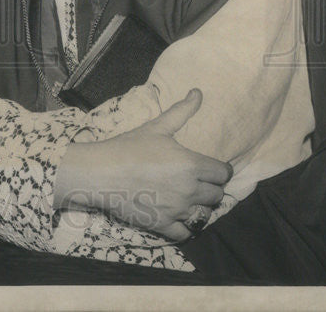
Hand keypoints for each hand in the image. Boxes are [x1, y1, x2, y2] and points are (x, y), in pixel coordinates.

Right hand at [55, 89, 231, 241]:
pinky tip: (179, 218)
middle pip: (217, 195)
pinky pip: (186, 233)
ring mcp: (177, 210)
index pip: (224, 174)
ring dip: (200, 208)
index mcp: (192, 165)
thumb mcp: (157, 127)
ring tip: (189, 201)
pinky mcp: (164, 225)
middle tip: (198, 183)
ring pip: (204, 215)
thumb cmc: (129, 147)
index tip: (212, 170)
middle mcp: (189, 190)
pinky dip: (186, 228)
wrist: (101, 173)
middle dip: (210, 189)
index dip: (220, 171)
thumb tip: (198, 92)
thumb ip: (181, 111)